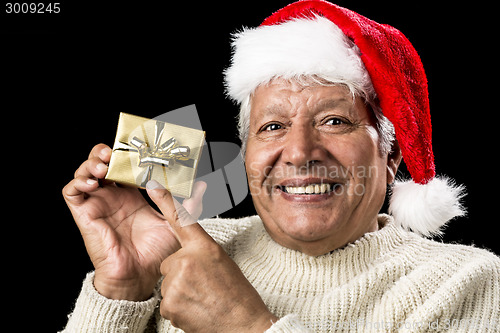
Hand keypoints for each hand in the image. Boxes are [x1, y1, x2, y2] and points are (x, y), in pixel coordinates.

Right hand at [62, 143, 205, 300]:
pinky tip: (93, 183)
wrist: (140, 276)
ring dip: (91, 163)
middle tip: (117, 151)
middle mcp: (113, 196)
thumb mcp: (176, 222)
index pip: (125, 165)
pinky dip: (77, 182)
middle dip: (107, 152)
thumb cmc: (156, 253)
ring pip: (84, 172)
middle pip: (103, 163)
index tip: (139, 147)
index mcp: (132, 194)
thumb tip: (201, 185)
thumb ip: (187, 204)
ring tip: (104, 165)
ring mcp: (98, 204)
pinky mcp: (85, 214)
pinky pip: (71, 193)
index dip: (128, 153)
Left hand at [146, 181, 277, 332]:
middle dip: (180, 275)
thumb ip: (200, 252)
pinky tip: (195, 310)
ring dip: (180, 292)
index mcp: (204, 247)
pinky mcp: (169, 303)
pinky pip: (166, 303)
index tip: (152, 186)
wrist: (243, 323)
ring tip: (201, 299)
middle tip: (201, 286)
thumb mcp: (222, 262)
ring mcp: (176, 282)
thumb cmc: (237, 294)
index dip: (165, 200)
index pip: (182, 219)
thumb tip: (184, 256)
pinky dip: (178, 308)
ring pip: (167, 284)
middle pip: (170, 263)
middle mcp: (187, 260)